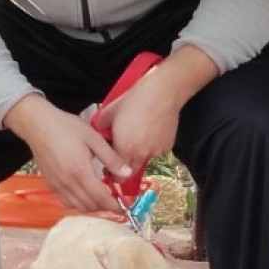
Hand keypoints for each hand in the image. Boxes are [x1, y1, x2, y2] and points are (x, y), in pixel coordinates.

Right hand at [2, 94, 128, 212]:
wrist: (38, 125)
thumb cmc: (66, 127)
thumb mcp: (94, 138)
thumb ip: (111, 158)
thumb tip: (127, 173)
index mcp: (80, 171)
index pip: (100, 197)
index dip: (114, 206)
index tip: (124, 209)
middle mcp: (67, 182)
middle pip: (90, 205)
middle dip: (105, 207)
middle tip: (116, 202)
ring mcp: (57, 185)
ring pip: (78, 206)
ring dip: (92, 207)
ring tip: (103, 199)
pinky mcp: (50, 184)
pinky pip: (66, 202)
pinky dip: (79, 204)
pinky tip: (86, 196)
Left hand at [93, 45, 218, 174]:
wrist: (162, 92)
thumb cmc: (134, 100)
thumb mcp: (109, 112)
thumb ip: (101, 128)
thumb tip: (101, 134)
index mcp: (125, 148)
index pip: (117, 176)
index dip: (112, 173)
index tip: (109, 166)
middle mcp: (141, 154)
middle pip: (131, 172)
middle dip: (125, 167)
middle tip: (122, 153)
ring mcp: (156, 151)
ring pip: (144, 159)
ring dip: (139, 153)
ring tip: (139, 133)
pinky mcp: (168, 146)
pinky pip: (156, 150)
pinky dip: (152, 145)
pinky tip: (151, 130)